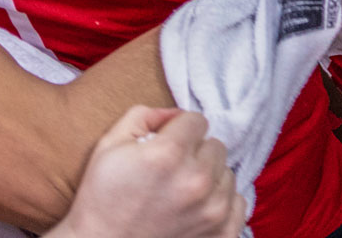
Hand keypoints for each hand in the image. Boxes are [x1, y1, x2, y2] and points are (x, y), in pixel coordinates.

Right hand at [50, 107, 243, 237]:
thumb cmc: (103, 197)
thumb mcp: (110, 144)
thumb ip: (145, 115)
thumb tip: (175, 114)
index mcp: (169, 154)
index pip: (197, 120)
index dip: (179, 130)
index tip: (166, 145)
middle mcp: (196, 180)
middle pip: (216, 146)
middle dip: (195, 153)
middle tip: (172, 171)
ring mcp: (212, 210)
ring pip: (227, 173)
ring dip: (209, 177)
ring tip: (181, 192)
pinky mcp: (221, 233)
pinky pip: (239, 203)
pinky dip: (222, 203)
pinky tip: (198, 207)